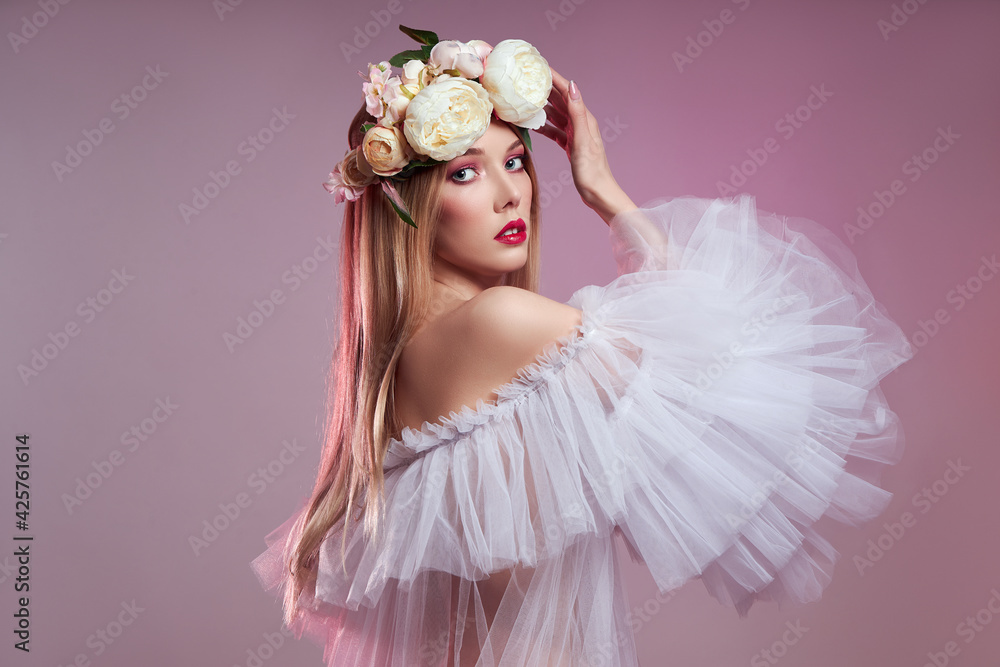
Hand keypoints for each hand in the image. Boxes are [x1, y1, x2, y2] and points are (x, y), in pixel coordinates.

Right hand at [534, 66, 635, 222]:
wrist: (598, 193)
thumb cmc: (592, 171)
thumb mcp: (582, 140)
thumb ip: (577, 113)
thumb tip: (572, 87)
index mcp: (584, 118)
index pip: (566, 91)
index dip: (553, 77)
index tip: (538, 66)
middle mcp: (580, 123)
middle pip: (559, 101)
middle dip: (544, 89)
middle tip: (526, 80)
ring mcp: (574, 134)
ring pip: (555, 115)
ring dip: (542, 107)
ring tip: (525, 100)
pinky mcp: (570, 146)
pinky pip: (554, 131)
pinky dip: (544, 126)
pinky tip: (533, 125)